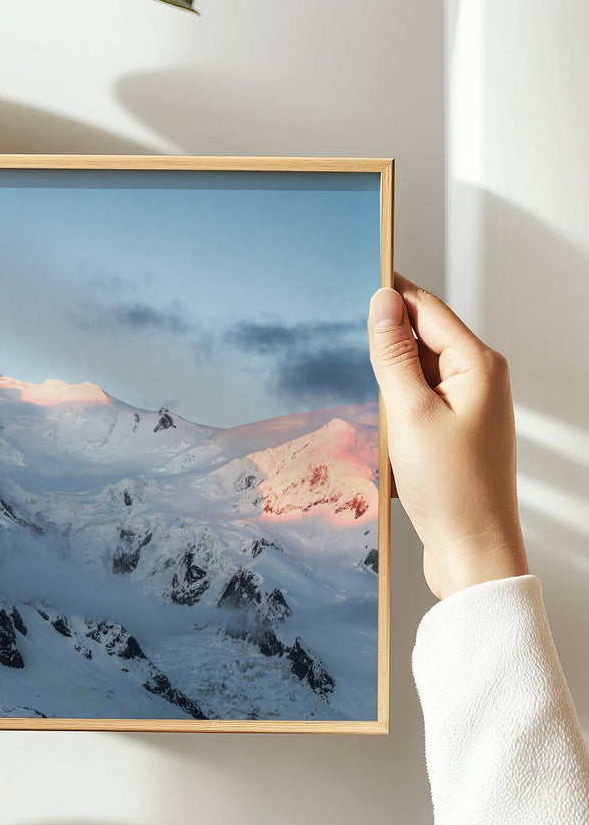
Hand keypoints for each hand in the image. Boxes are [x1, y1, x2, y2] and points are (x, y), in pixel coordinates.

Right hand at [368, 274, 528, 599]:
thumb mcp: (410, 413)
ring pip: (417, 372)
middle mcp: (480, 380)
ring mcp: (469, 407)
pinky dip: (395, 407)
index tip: (356, 274)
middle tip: (344, 342)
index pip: (426, 309)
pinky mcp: (455, 432)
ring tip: (366, 399)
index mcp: (478, 365)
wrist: (473, 551)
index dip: (390, 292)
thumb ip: (394, 354)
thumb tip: (383, 302)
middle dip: (384, 340)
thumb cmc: (450, 487)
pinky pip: (418, 402)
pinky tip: (379, 428)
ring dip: (387, 380)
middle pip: (422, 338)